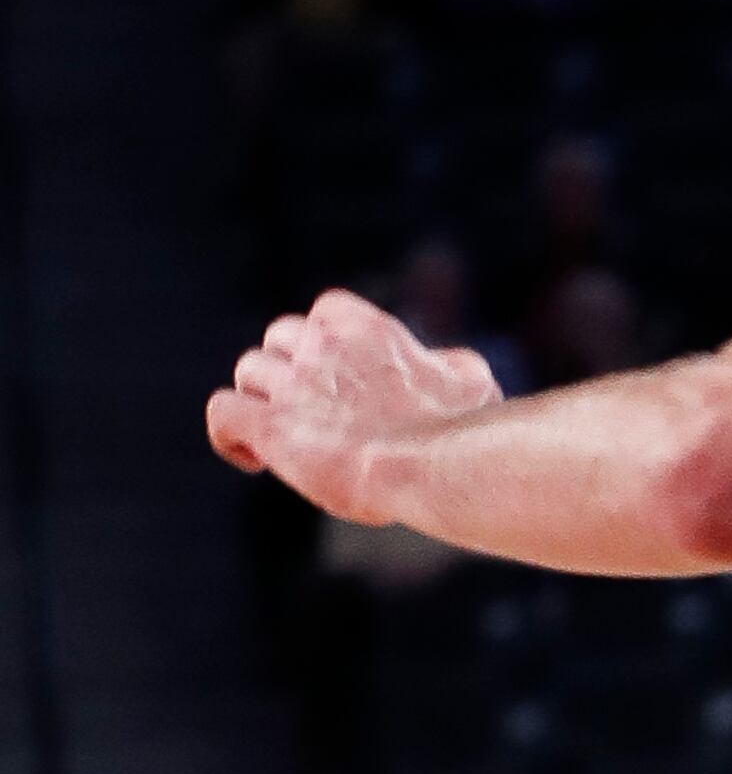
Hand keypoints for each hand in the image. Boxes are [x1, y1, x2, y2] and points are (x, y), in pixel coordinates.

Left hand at [206, 288, 503, 523]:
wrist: (431, 463)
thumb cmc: (460, 426)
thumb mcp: (468, 377)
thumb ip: (443, 362)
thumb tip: (440, 364)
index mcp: (368, 328)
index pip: (326, 310)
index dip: (324, 342)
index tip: (338, 376)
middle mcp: (323, 345)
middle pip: (279, 338)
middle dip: (287, 369)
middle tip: (308, 409)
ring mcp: (292, 384)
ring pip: (249, 370)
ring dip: (260, 399)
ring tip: (282, 436)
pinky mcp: (268, 426)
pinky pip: (222, 412)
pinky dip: (230, 435)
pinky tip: (255, 459)